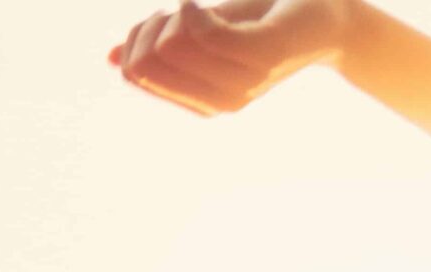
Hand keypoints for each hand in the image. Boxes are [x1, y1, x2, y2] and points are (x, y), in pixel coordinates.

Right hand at [106, 0, 351, 116]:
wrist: (319, 15)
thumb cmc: (256, 22)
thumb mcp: (198, 34)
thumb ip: (160, 47)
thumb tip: (111, 60)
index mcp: (205, 102)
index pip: (136, 74)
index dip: (135, 39)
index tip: (161, 21)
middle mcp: (224, 101)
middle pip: (148, 61)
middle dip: (150, 26)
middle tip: (181, 13)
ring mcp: (244, 82)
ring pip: (172, 43)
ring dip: (173, 14)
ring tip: (197, 9)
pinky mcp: (262, 57)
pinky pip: (202, 32)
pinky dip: (191, 9)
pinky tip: (200, 4)